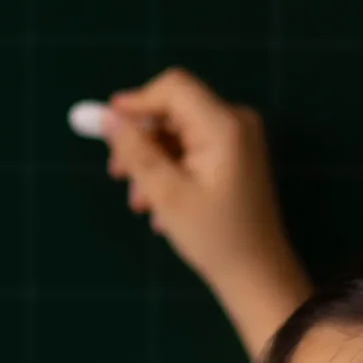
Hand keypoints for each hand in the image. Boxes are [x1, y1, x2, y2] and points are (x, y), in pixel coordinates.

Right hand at [104, 68, 309, 359]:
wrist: (257, 274)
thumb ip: (135, 151)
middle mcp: (235, 122)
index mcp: (224, 125)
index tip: (105, 128)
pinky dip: (171, 172)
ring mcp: (238, 140)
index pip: (173, 88)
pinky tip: (161, 208)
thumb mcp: (166, 194)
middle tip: (117, 175)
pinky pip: (192, 150)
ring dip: (152, 163)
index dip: (136, 102)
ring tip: (140, 204)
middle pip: (173, 111)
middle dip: (141, 141)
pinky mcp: (234, 157)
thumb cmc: (214, 236)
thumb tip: (106, 117)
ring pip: (178, 134)